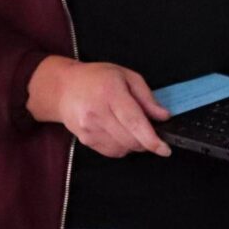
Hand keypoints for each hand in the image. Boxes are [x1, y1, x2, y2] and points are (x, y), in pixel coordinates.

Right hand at [27, 56, 171, 157]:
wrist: (63, 88)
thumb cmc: (97, 78)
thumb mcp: (126, 76)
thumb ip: (147, 97)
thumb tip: (163, 116)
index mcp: (110, 93)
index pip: (134, 122)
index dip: (151, 139)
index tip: (165, 149)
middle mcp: (97, 113)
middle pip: (130, 140)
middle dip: (146, 141)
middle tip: (148, 131)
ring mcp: (89, 129)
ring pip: (123, 149)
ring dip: (133, 144)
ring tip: (128, 127)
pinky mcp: (86, 140)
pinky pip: (113, 152)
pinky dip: (122, 147)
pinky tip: (117, 132)